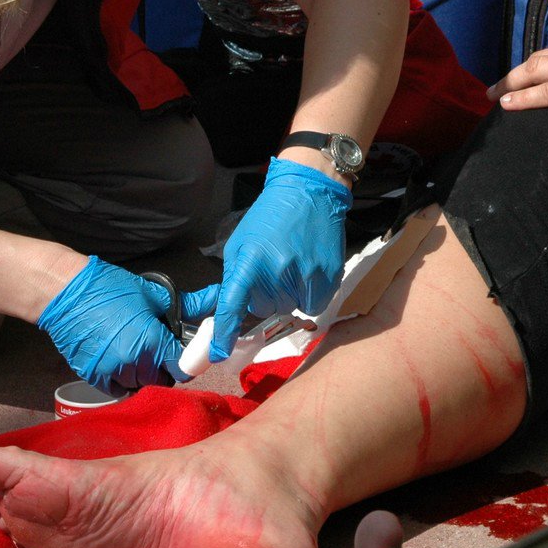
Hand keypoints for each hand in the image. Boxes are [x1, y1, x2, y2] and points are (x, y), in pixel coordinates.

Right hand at [37, 257, 215, 395]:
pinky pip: (118, 388)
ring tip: (136, 352)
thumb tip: (217, 297)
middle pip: (161, 380)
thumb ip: (188, 304)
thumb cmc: (110, 288)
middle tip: (157, 349)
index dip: (186, 362)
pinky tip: (119, 359)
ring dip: (143, 374)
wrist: (65, 293)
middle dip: (163, 368)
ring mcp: (112, 373)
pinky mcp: (94, 377)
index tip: (182, 354)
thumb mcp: (153, 293)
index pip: (182, 369)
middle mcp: (133, 363)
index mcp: (152, 342)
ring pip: (139, 385)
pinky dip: (123, 379)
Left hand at [199, 157, 349, 361]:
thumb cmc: (270, 217)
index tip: (219, 354)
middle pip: (263, 308)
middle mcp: (277, 271)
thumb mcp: (241, 241)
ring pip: (288, 308)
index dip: (225, 332)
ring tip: (291, 264)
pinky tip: (307, 271)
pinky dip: (308, 295)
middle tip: (271, 267)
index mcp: (251, 260)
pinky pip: (311, 306)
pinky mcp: (328, 278)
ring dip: (287, 294)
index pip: (233, 305)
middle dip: (264, 294)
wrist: (309, 193)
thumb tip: (230, 307)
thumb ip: (235, 275)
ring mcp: (305, 276)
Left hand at [489, 29, 547, 131]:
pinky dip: (523, 97)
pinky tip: (507, 104)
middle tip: (497, 87)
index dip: (541, 63)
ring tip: (494, 96)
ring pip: (537, 71)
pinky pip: (546, 91)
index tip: (528, 73)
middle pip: (541, 57)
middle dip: (516, 72)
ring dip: (511, 83)